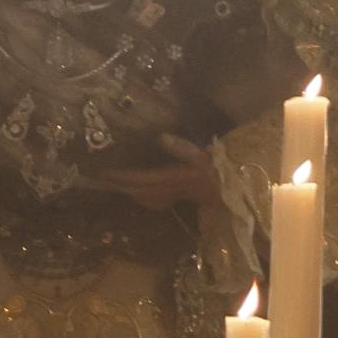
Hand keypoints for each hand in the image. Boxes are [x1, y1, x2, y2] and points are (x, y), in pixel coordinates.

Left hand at [105, 133, 219, 210]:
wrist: (235, 193)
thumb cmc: (221, 172)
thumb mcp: (205, 156)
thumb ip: (183, 148)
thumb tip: (161, 136)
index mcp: (174, 178)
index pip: (143, 178)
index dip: (123, 176)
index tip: (106, 172)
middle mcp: (170, 189)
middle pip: (140, 190)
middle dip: (121, 186)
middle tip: (102, 180)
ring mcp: (175, 196)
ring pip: (145, 197)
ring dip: (129, 192)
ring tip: (115, 185)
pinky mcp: (180, 197)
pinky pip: (155, 200)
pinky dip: (143, 197)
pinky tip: (139, 194)